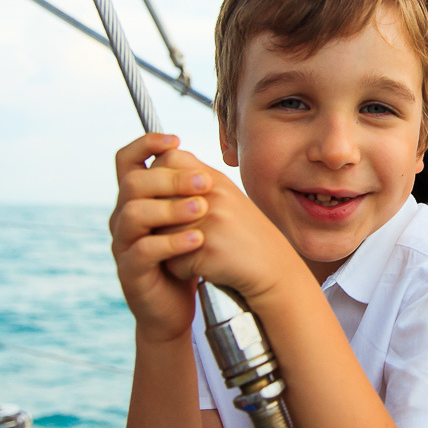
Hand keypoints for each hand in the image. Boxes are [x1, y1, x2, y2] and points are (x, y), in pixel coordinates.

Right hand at [109, 134, 210, 343]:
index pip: (126, 161)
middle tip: (205, 182)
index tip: (175, 139)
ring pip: (134, 214)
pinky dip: (172, 242)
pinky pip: (143, 251)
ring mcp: (123, 246)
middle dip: (170, 178)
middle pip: (133, 183)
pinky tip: (197, 240)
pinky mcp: (130, 273)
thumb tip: (197, 157)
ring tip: (202, 210)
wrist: (178, 306)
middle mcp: (122, 218)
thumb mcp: (188, 220)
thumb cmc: (186, 257)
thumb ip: (186, 192)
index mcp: (135, 199)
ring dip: (170, 208)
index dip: (145, 144)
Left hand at [151, 149, 301, 300]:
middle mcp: (213, 194)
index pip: (169, 157)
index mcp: (216, 179)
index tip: (165, 197)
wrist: (274, 269)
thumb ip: (194, 186)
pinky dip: (183, 270)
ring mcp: (211, 221)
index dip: (158, 176)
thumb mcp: (226, 202)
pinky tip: (205, 268)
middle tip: (184, 234)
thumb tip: (153, 175)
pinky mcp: (208, 249)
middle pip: (156, 200)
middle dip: (160, 222)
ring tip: (198, 252)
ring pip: (158, 234)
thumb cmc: (244, 238)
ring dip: (171, 249)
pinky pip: (172, 262)